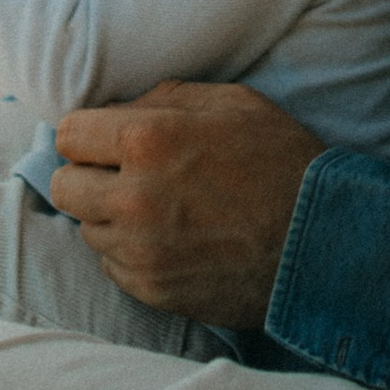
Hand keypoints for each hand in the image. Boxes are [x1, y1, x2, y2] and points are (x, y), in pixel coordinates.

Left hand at [46, 80, 323, 331]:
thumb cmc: (282, 162)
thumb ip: (164, 98)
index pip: (69, 135)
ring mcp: (141, 251)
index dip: (89, 135)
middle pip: (65, 186)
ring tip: (158, 211)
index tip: (108, 142)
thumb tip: (114, 110)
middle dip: (89, 177)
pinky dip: (131, 254)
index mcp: (148, 140)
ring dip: (111, 217)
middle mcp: (134, 198)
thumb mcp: (232, 102)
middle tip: (126, 177)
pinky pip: (112, 266)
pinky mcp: (152, 290)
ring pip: (88, 228)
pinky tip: (171, 241)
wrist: (325, 242)